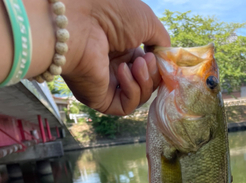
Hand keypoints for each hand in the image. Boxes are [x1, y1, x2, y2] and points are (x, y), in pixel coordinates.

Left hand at [62, 0, 169, 114]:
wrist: (82, 19)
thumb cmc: (112, 13)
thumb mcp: (148, 22)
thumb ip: (162, 43)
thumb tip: (164, 60)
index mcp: (124, 48)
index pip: (149, 68)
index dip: (159, 66)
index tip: (163, 58)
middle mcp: (114, 67)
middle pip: (147, 84)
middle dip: (153, 74)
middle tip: (148, 59)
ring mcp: (107, 85)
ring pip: (139, 97)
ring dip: (145, 82)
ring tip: (137, 63)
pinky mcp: (100, 100)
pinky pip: (126, 106)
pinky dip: (132, 91)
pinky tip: (124, 72)